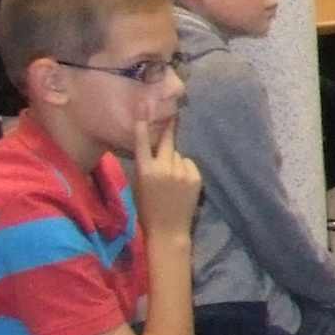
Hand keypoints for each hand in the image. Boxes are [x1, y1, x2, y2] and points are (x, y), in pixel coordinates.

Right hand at [132, 109, 201, 238]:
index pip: (142, 142)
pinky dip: (185, 169)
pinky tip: (181, 184)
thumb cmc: (147, 207)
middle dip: (167, 130)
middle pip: (166, 141)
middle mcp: (164, 168)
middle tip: (170, 115)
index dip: (142, 122)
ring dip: (175, 160)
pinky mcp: (196, 177)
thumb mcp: (138, 184)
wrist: (167, 230)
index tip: (143, 104)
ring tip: (171, 179)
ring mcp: (182, 172)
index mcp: (145, 171)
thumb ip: (145, 164)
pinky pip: (189, 164)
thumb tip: (152, 146)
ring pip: (178, 154)